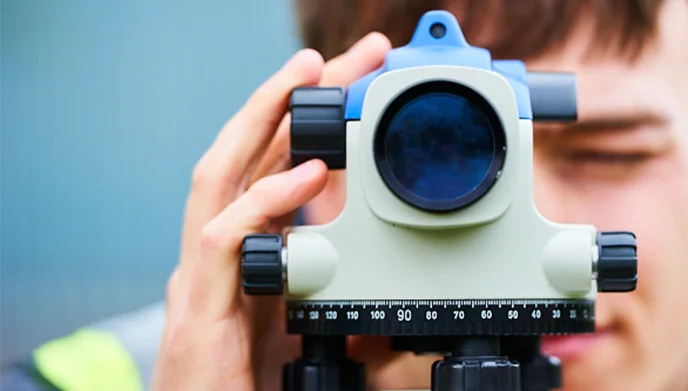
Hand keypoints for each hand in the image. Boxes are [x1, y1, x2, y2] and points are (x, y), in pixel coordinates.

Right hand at [152, 33, 397, 390]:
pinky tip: (305, 174)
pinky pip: (223, 239)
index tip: (352, 80)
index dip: (305, 118)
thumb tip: (383, 290)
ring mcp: (200, 275)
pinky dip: (264, 202)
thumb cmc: (246, 381)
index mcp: (244, 248)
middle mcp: (217, 249)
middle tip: (344, 52)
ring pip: (219, 174)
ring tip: (303, 73)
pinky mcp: (199, 308)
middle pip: (247, 154)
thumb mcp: (301, 326)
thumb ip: (331, 297)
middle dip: (291, 95)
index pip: (271, 164)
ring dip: (261, 118)